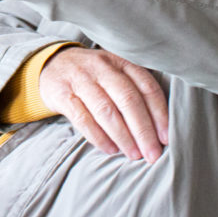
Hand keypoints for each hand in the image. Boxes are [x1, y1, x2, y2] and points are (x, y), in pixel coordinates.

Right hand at [39, 47, 168, 161]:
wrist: (51, 64)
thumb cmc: (93, 76)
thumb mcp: (114, 72)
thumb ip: (134, 90)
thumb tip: (160, 129)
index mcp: (120, 61)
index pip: (146, 86)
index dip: (159, 113)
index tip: (166, 138)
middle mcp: (101, 67)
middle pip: (128, 99)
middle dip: (143, 130)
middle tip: (152, 154)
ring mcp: (80, 79)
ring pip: (106, 110)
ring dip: (123, 136)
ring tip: (134, 155)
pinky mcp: (61, 93)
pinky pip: (82, 118)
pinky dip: (98, 136)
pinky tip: (110, 149)